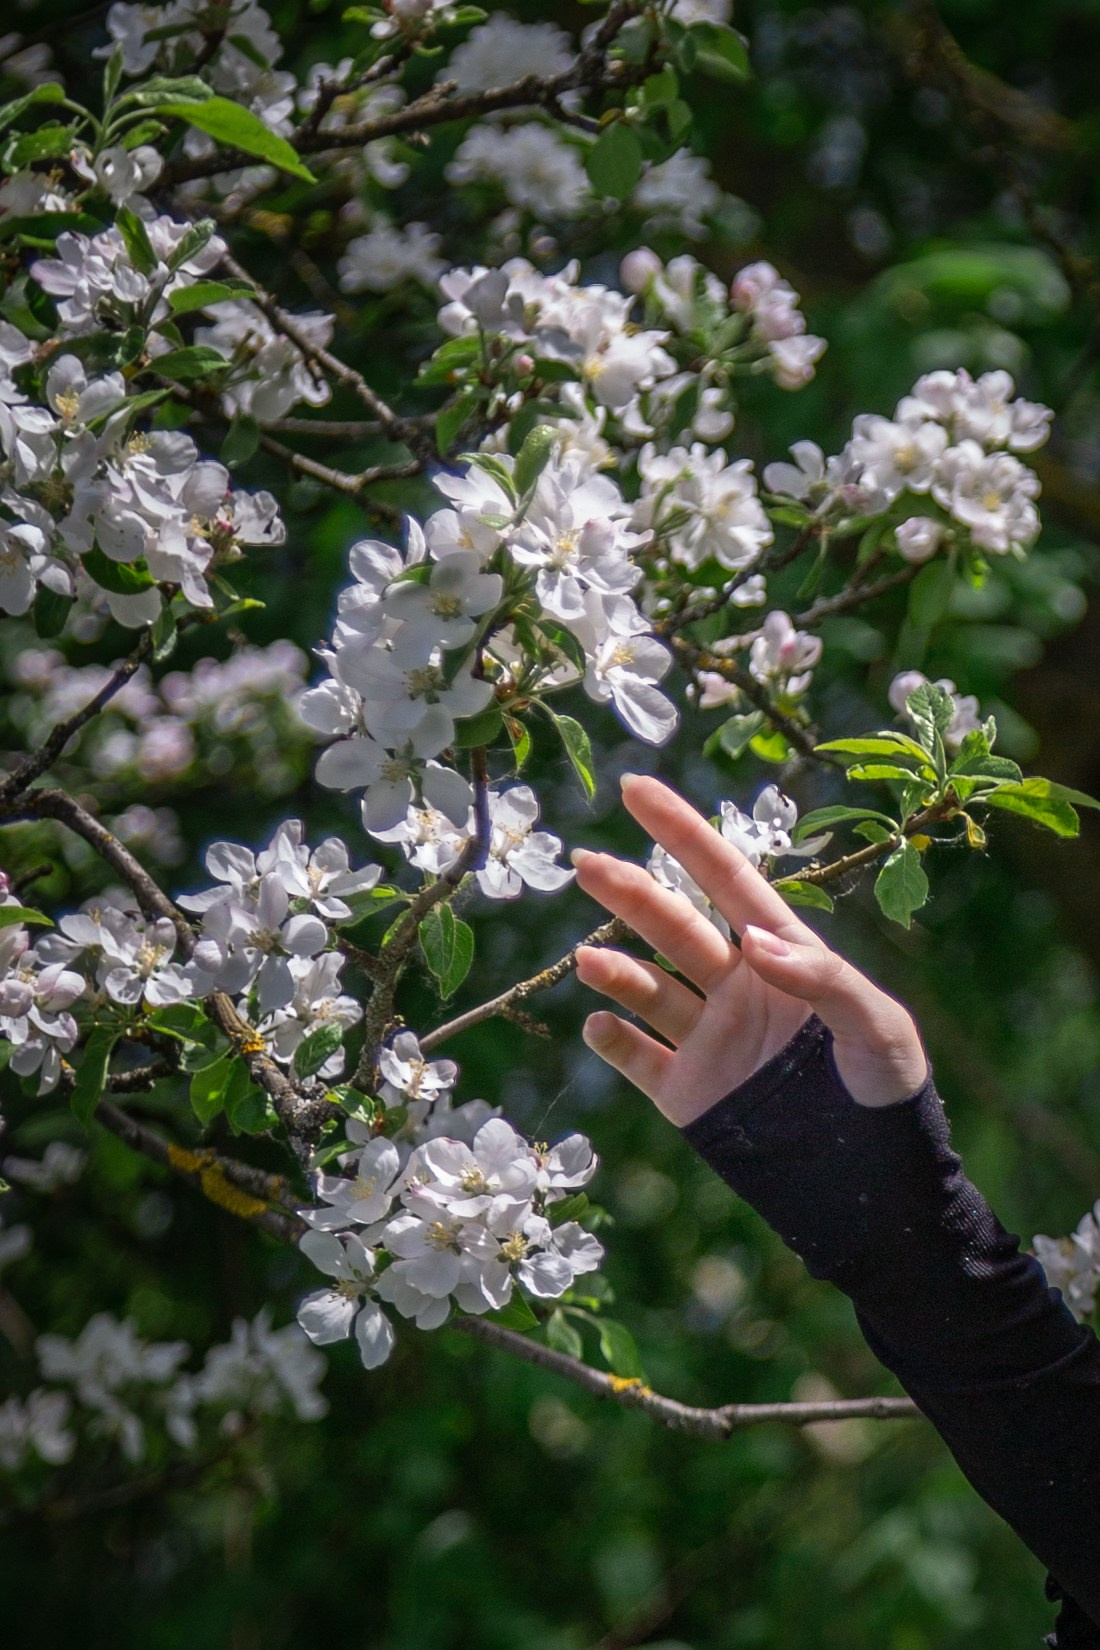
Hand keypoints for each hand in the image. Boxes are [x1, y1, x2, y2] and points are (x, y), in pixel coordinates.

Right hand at [572, 774, 927, 1125]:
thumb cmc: (891, 1100)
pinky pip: (637, 1057)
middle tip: (585, 863)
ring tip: (589, 961)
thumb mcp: (880, 1032)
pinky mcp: (686, 1093)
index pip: (725, 879)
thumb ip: (825, 979)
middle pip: (672, 924)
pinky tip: (599, 1025)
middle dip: (628, 891)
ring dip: (615, 969)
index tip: (636, 787)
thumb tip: (755, 941)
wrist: (872, 1199)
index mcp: (782, 956)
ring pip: (647, 986)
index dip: (681, 830)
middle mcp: (736, 986)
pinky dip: (613, 1039)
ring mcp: (708, 1038)